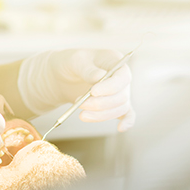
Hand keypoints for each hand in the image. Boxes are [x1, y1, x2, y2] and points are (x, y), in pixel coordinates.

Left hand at [17, 49, 135, 132]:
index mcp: (114, 60)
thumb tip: (99, 78)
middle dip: (101, 103)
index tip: (93, 92)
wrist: (63, 76)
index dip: (110, 87)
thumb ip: (87, 69)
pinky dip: (127, 122)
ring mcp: (119, 91)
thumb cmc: (70, 63)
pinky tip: (120, 128)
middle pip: (121, 95)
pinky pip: (127, 114)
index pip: (122, 76)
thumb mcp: (75, 61)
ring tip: (81, 115)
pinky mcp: (114, 104)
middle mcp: (121, 77)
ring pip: (120, 108)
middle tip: (80, 105)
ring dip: (102, 114)